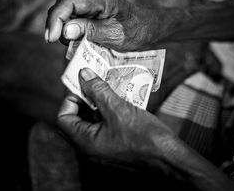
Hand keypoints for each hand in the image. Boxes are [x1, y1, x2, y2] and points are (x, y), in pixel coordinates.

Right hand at [45, 0, 161, 50]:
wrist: (149, 27)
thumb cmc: (137, 30)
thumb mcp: (114, 34)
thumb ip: (90, 30)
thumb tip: (65, 30)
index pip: (68, 1)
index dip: (55, 18)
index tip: (51, 38)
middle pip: (63, 6)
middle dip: (56, 25)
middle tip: (56, 43)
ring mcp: (89, 3)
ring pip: (65, 13)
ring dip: (63, 29)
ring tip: (71, 45)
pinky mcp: (89, 12)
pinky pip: (73, 18)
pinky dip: (70, 31)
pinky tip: (76, 42)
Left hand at [56, 68, 175, 166]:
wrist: (170, 160)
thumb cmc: (144, 137)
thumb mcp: (118, 109)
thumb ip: (98, 90)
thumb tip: (84, 74)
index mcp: (85, 143)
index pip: (64, 118)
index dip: (70, 99)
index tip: (84, 85)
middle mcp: (91, 149)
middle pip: (78, 120)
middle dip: (87, 99)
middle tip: (97, 82)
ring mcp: (104, 150)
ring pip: (94, 123)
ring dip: (100, 104)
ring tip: (112, 88)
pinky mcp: (117, 148)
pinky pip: (107, 128)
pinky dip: (111, 114)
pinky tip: (124, 101)